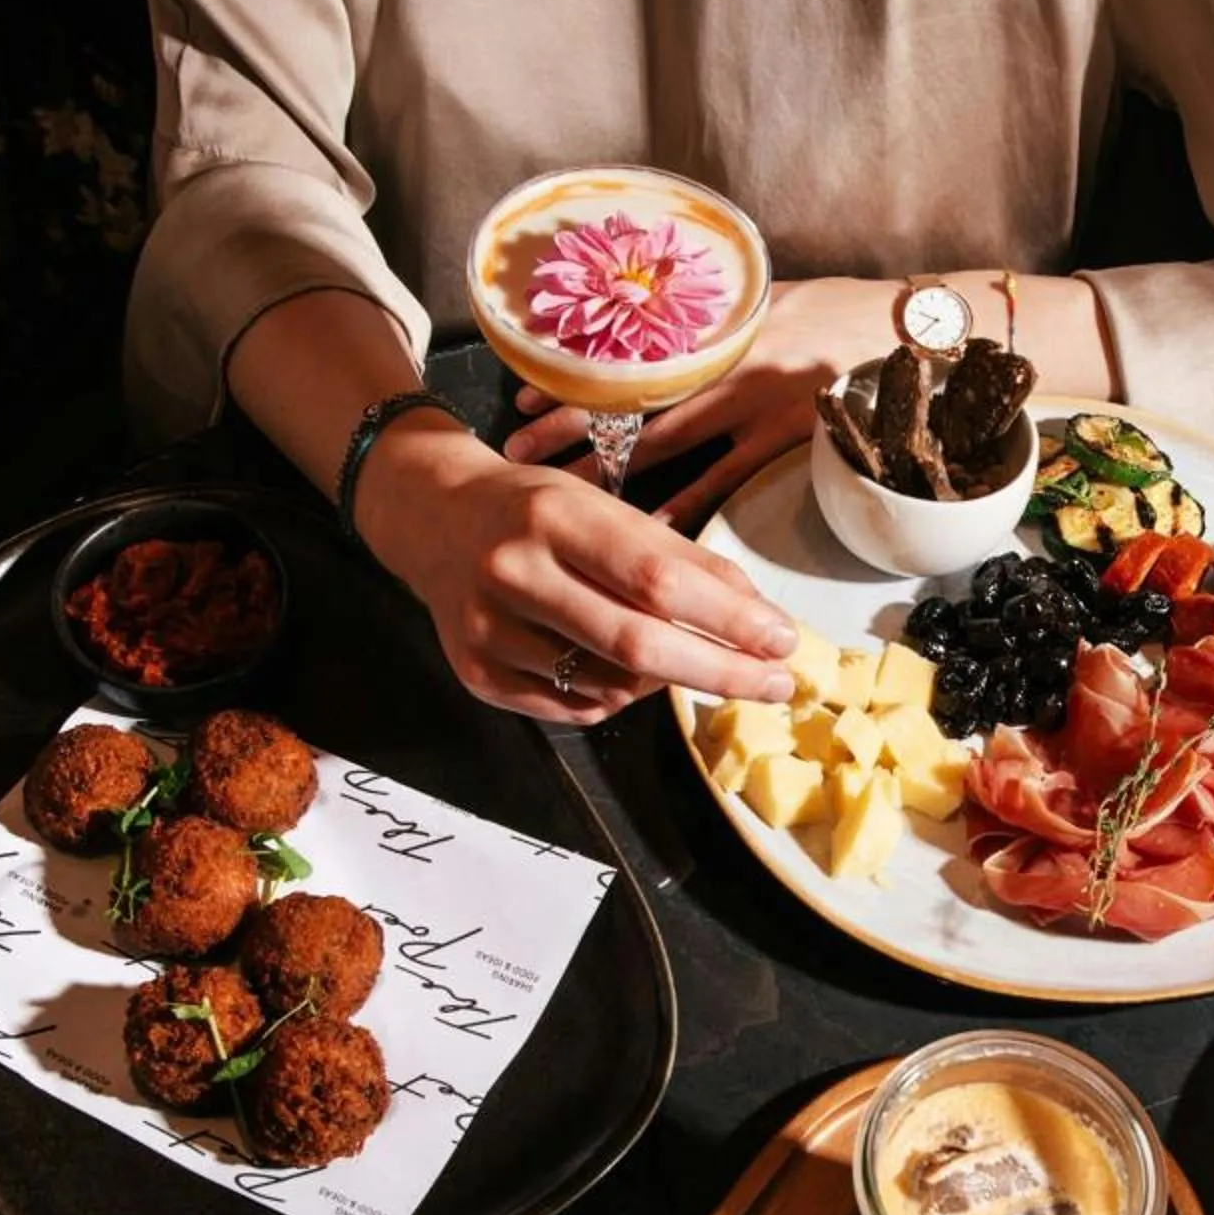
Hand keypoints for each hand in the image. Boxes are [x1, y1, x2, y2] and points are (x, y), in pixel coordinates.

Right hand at [360, 420, 797, 722]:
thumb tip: (755, 616)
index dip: (729, 617)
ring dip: (666, 681)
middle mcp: (513, 572)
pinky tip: (624, 673)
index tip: (782, 640)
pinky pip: (574, 708)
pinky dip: (617, 696)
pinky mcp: (476, 673)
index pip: (657, 579)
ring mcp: (488, 629)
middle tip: (776, 685)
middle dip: (720, 671)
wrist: (431, 518)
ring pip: (609, 685)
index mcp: (554, 516)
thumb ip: (677, 557)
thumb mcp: (603, 506)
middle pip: (637, 644)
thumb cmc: (535, 509)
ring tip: (685, 660)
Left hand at [505, 277, 899, 527]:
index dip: (576, 379)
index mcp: (716, 325)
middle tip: (518, 451)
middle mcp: (724, 361)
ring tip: (560, 495)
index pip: (628, 353)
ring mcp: (753, 403)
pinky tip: (645, 532)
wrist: (915, 332)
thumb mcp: (772, 299)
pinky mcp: (785, 441)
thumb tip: (672, 334)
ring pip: (663, 442)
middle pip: (629, 399)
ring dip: (609, 471)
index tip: (529, 393)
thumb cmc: (844, 312)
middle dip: (571, 430)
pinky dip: (681, 507)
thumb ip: (720, 323)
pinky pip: (722, 480)